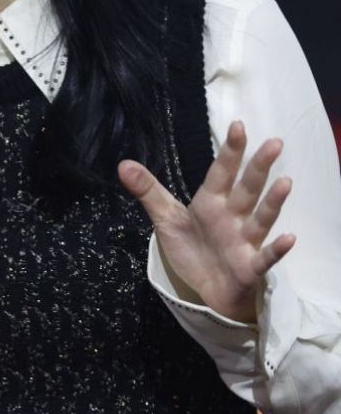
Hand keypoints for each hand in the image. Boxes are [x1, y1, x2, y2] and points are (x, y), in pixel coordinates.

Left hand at [119, 120, 294, 322]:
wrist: (206, 289)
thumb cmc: (192, 248)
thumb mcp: (165, 218)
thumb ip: (148, 191)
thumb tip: (123, 164)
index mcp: (211, 203)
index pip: (221, 173)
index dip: (229, 151)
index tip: (238, 125)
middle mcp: (232, 217)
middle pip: (246, 189)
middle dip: (258, 167)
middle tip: (275, 142)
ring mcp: (244, 241)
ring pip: (261, 218)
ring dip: (272, 201)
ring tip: (285, 181)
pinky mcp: (250, 267)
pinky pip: (265, 257)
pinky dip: (277, 249)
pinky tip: (290, 238)